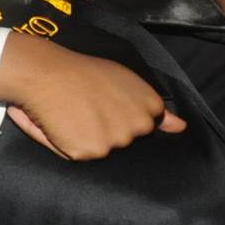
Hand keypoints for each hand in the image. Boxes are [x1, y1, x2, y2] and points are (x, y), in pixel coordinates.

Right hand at [0, 33, 185, 159]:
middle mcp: (138, 125)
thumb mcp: (124, 79)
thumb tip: (182, 128)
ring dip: (89, 135)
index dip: (123, 115)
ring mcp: (115, 141)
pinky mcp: (91, 152)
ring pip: (104, 148)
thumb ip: (156, 108)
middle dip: (109, 128)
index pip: (148, 125)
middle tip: (87, 105)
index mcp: (148, 105)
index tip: (107, 104)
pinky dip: (70, 142)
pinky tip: (63, 123)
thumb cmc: (79, 71)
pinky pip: (82, 154)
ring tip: (73, 112)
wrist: (42, 70)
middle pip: (126, 139)